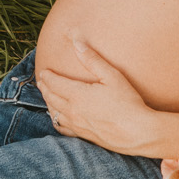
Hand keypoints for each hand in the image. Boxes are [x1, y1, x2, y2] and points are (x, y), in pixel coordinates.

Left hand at [35, 37, 159, 153]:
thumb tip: (77, 43)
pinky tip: (58, 118)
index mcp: (78, 95)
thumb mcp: (112, 76)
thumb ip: (92, 60)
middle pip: (51, 98)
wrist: (137, 132)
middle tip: (41, 82)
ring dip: (48, 103)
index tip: (44, 71)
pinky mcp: (83, 135)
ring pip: (54, 113)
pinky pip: (62, 128)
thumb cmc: (128, 102)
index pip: (55, 83)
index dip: (47, 76)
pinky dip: (56, 120)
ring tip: (47, 96)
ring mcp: (77, 125)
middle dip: (45, 88)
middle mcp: (73, 111)